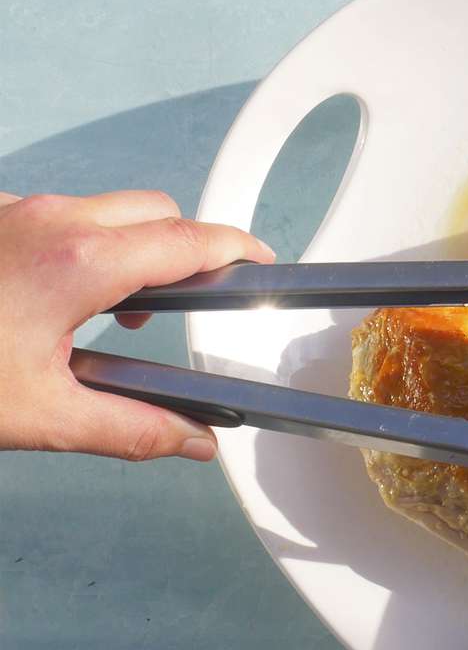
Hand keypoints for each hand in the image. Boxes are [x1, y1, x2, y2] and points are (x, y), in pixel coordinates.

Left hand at [0, 190, 273, 460]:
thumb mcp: (41, 416)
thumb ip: (133, 429)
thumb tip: (193, 441)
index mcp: (79, 263)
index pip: (188, 240)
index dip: (237, 248)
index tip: (261, 261)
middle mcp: (48, 221)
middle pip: (154, 211)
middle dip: (185, 247)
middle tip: (195, 298)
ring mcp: (11, 210)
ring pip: (102, 208)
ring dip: (128, 246)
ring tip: (120, 309)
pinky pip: (54, 213)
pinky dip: (79, 243)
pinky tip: (56, 297)